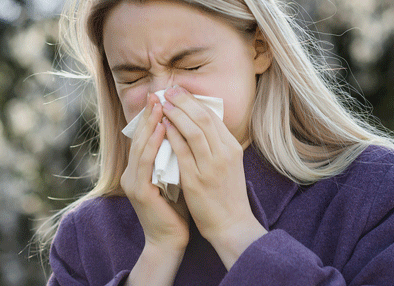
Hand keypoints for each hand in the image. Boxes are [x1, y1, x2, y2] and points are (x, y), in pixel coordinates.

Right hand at [120, 93, 189, 250]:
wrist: (170, 241)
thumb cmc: (177, 210)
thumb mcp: (176, 177)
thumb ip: (176, 157)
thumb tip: (187, 132)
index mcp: (139, 170)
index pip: (144, 137)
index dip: (152, 117)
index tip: (164, 97)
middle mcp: (131, 173)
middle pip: (139, 137)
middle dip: (149, 114)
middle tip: (159, 93)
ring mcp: (132, 182)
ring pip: (140, 146)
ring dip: (150, 124)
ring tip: (160, 105)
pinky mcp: (139, 191)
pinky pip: (145, 162)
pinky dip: (152, 144)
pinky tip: (161, 129)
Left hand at [160, 86, 266, 268]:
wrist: (231, 224)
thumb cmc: (227, 195)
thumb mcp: (229, 165)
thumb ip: (217, 145)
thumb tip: (201, 124)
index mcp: (232, 148)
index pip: (212, 117)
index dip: (194, 101)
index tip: (180, 91)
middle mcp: (224, 154)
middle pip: (203, 118)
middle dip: (184, 101)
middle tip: (168, 90)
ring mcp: (210, 167)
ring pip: (193, 131)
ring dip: (176, 114)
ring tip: (162, 103)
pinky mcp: (196, 180)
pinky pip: (182, 152)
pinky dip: (171, 136)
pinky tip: (161, 126)